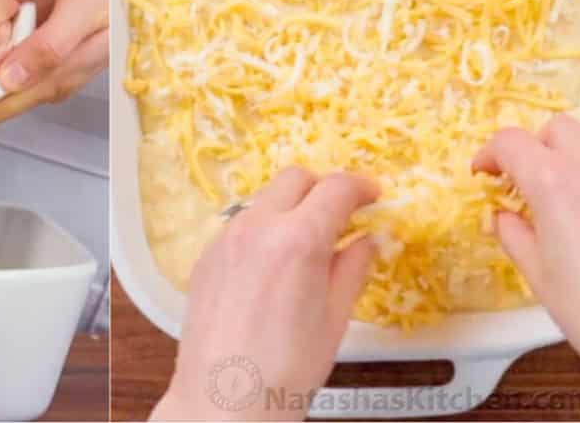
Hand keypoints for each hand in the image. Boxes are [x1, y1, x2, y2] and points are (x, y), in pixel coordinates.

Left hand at [152, 168, 379, 421]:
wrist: (225, 400)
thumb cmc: (287, 369)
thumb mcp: (335, 318)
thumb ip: (352, 268)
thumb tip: (367, 240)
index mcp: (297, 240)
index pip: (336, 188)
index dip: (361, 186)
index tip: (372, 195)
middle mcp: (257, 227)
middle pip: (295, 178)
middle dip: (323, 188)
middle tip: (342, 215)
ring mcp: (225, 238)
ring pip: (264, 198)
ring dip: (290, 207)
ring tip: (307, 244)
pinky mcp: (206, 255)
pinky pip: (240, 224)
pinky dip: (263, 229)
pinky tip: (273, 265)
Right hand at [474, 114, 579, 421]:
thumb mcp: (538, 275)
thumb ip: (513, 234)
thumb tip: (504, 218)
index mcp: (553, 181)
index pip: (510, 141)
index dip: (489, 154)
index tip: (484, 175)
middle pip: (556, 129)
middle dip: (534, 148)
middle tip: (524, 184)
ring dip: (568, 164)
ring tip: (564, 208)